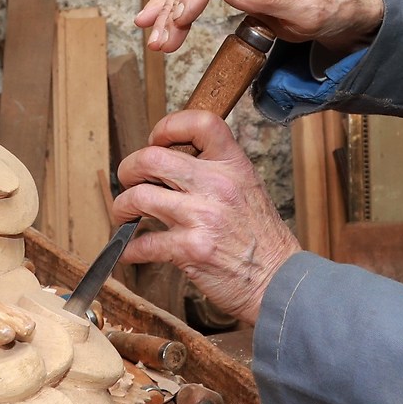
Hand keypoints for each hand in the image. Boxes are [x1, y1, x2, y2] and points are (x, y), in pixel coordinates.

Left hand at [109, 111, 300, 323]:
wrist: (280, 281)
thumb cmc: (263, 239)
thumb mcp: (248, 189)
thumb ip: (216, 172)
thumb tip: (172, 165)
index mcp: (233, 165)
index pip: (200, 122)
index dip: (168, 127)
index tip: (156, 141)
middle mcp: (216, 185)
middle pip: (152, 158)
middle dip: (129, 169)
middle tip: (129, 180)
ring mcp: (202, 216)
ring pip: (138, 197)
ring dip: (122, 207)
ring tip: (124, 215)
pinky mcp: (190, 249)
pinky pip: (144, 243)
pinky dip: (129, 249)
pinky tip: (131, 251)